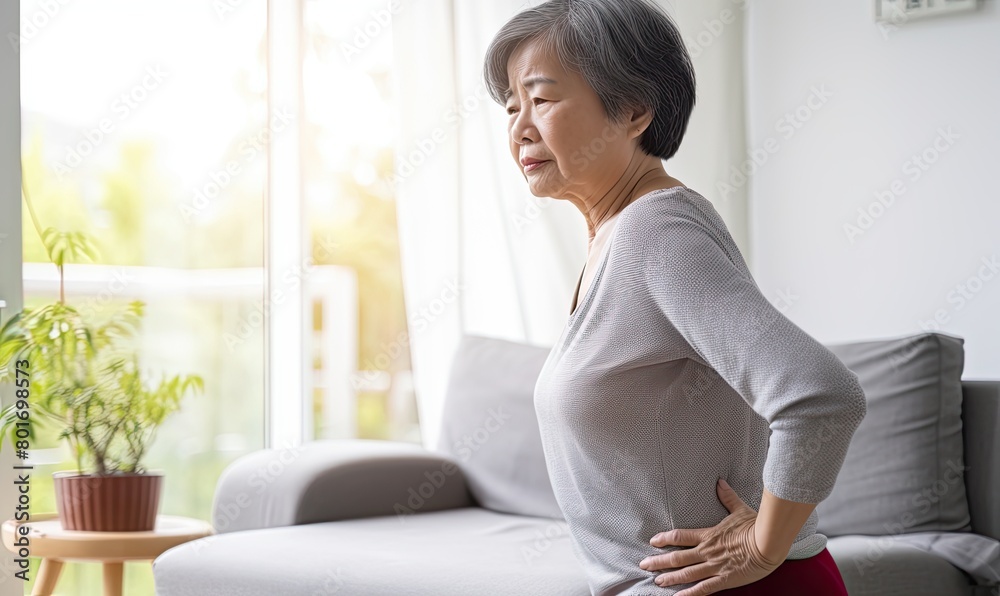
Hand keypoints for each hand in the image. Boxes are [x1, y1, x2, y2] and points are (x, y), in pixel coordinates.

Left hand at [638, 478, 783, 594]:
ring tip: (657, 581)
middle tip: (644, 565)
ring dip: (670, 577)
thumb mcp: (739, 509)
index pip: (680, 536)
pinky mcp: (724, 580)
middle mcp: (707, 552)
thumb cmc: (755, 526)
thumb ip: (727, 497)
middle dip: (659, 561)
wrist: (768, 543)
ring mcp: (714, 567)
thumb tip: (720, 482)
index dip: (665, 539)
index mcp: (708, 535)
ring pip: (686, 574)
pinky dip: (689, 594)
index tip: (653, 541)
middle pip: (678, 557)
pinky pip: (703, 588)